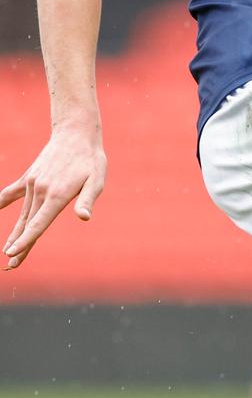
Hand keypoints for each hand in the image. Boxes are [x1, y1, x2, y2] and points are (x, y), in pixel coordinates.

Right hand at [0, 126, 106, 269]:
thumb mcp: (96, 179)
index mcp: (58, 195)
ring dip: (16, 232)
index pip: (38, 224)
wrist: (76, 132)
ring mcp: (33, 183)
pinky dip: (3, 201)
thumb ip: (88, 199)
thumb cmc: (90, 158)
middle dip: (19, 245)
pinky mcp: (30, 176)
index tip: (12, 255)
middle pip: (29, 223)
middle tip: (11, 265)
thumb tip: (84, 218)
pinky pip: (12, 192)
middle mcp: (41, 190)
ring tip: (8, 250)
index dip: (25, 241)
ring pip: (23, 213)